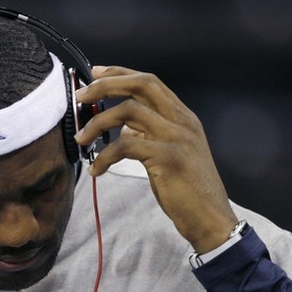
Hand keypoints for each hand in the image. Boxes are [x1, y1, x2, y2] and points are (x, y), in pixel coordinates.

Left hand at [74, 66, 237, 252]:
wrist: (211, 219)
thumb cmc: (187, 189)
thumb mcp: (171, 153)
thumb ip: (151, 135)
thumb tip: (124, 125)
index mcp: (183, 117)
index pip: (150, 82)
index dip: (120, 74)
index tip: (95, 73)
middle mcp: (182, 121)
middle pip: (141, 85)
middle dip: (106, 85)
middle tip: (80, 96)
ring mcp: (177, 137)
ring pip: (129, 111)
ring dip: (98, 123)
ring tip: (81, 139)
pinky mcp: (168, 158)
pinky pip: (126, 146)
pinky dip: (105, 156)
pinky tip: (96, 170)